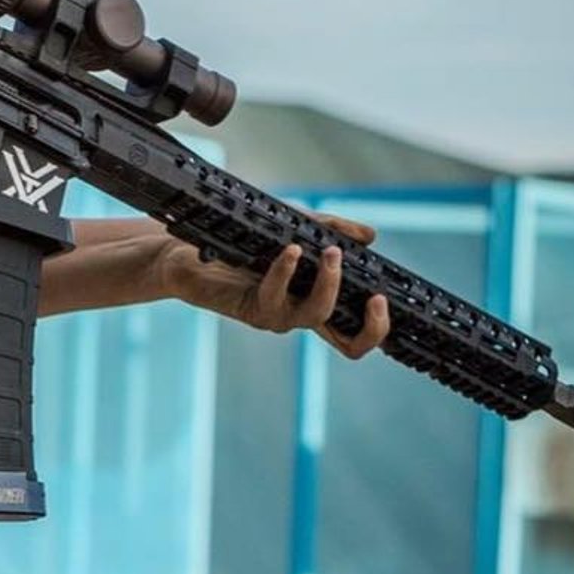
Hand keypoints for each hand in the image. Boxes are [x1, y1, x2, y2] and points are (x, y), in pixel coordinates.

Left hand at [160, 210, 389, 359]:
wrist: (187, 252)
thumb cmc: (243, 242)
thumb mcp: (294, 228)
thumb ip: (331, 230)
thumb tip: (370, 237)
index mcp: (314, 300)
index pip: (356, 332)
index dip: (378, 330)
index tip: (386, 300)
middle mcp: (299, 314)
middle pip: (351, 345)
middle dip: (371, 324)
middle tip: (376, 295)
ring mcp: (276, 315)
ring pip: (316, 315)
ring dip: (329, 283)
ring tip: (331, 252)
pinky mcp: (250, 309)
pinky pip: (276, 295)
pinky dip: (287, 270)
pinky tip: (291, 250)